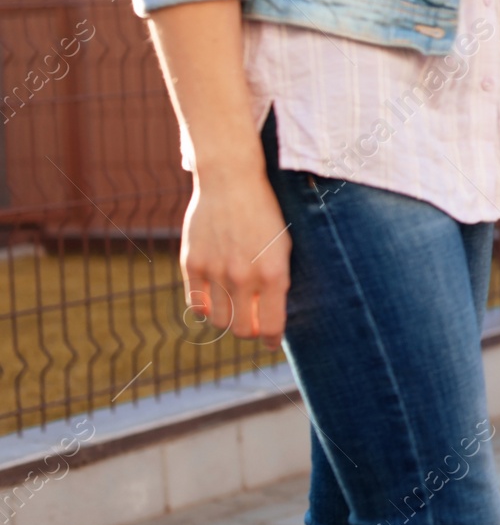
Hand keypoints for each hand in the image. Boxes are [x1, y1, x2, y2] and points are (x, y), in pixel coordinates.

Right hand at [180, 166, 291, 350]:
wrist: (232, 181)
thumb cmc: (265, 214)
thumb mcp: (283, 247)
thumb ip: (276, 282)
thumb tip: (270, 319)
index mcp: (274, 273)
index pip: (272, 326)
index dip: (271, 340)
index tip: (271, 343)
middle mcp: (244, 276)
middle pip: (243, 330)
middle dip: (250, 331)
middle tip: (253, 324)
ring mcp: (216, 270)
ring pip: (219, 321)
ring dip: (227, 320)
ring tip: (234, 307)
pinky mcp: (192, 263)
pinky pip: (196, 304)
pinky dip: (205, 308)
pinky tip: (214, 299)